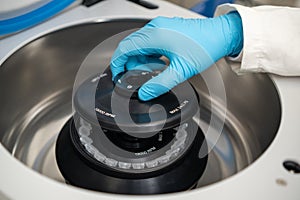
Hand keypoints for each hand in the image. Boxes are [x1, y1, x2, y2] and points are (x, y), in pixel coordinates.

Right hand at [110, 12, 242, 100]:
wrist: (219, 35)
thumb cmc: (204, 47)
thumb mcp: (181, 71)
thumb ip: (160, 84)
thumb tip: (145, 93)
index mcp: (154, 35)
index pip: (125, 48)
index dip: (117, 63)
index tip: (117, 74)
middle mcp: (155, 28)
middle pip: (131, 46)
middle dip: (131, 63)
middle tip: (140, 77)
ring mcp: (160, 27)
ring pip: (140, 44)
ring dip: (141, 59)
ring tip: (153, 71)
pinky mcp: (166, 29)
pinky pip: (149, 42)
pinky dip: (149, 54)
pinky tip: (159, 63)